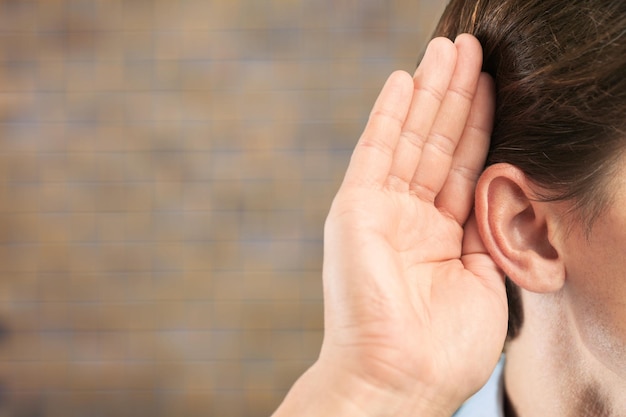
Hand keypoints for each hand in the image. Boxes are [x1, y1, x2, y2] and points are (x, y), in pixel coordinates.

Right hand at [274, 34, 506, 416]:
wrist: (401, 376)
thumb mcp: (487, 276)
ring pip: (411, 139)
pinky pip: (374, 151)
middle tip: (469, 48)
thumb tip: (501, 185)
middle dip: (455, 95)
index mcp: (441, 236)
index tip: (493, 85)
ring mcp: (380, 209)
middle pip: (438, 144)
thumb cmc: (445, 345)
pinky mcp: (355, 206)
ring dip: (430, 93)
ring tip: (447, 50)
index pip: (463, 167)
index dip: (480, 125)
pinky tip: (403, 80)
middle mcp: (408, 217)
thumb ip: (488, 226)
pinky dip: (389, 114)